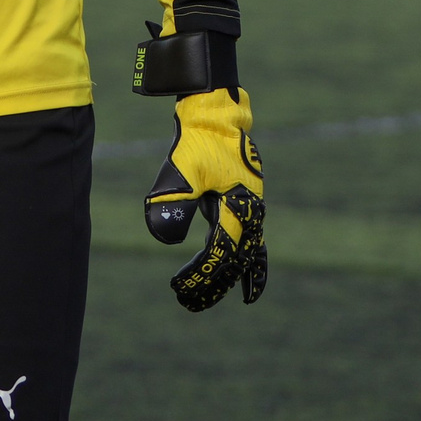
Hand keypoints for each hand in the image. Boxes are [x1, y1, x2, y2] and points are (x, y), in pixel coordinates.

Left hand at [144, 88, 266, 310]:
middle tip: (188, 303)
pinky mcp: (247, 206)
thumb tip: (165, 239)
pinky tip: (249, 288)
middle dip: (213, 284)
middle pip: (235, 261)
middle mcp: (251, 214)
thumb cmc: (197, 143)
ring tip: (217, 300)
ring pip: (247, 256)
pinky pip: (255, 245)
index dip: (200, 274)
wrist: (214, 117)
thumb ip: (173, 202)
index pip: (219, 254)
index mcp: (238, 208)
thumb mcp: (180, 172)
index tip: (178, 287)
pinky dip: (253, 267)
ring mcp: (252, 211)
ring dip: (230, 279)